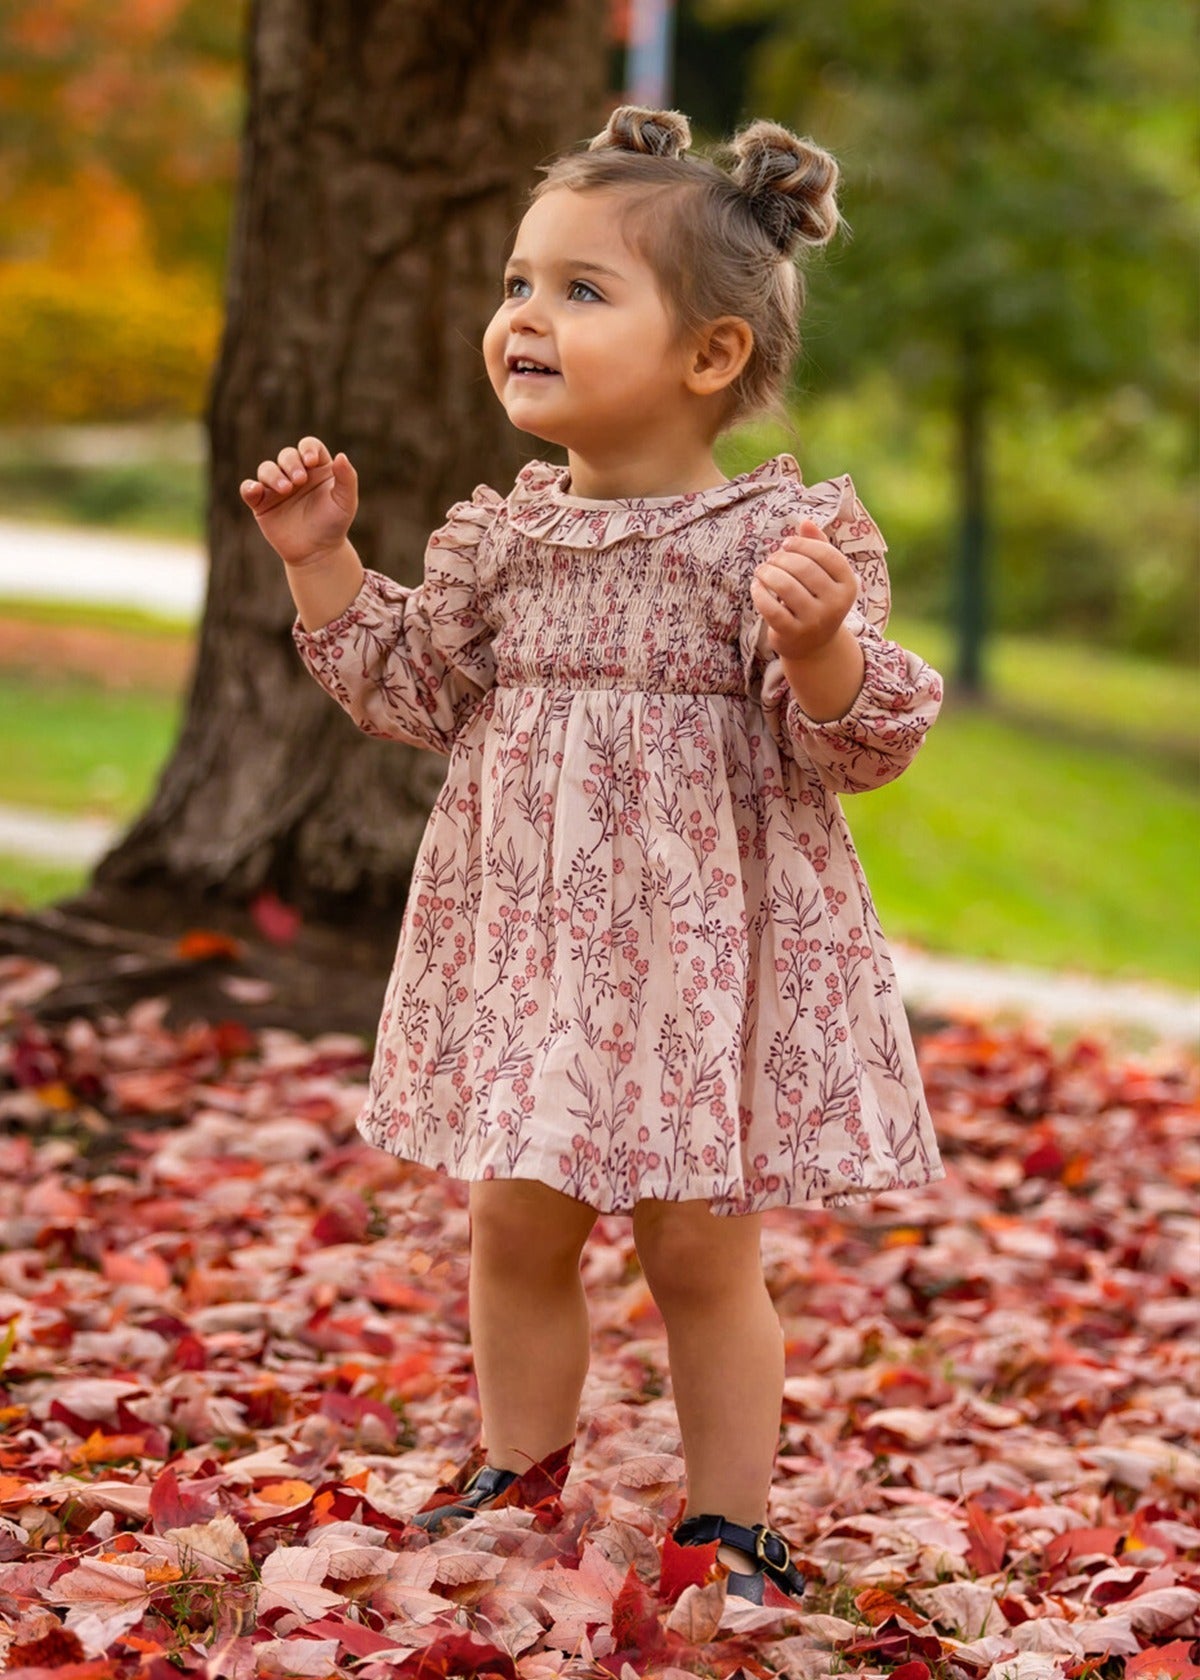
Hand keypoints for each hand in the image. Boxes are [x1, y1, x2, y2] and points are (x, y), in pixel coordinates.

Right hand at [239, 436, 358, 567]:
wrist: (317, 552)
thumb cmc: (334, 524)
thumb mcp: (346, 502)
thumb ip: (347, 478)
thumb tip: (341, 456)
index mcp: (316, 468)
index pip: (309, 446)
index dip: (308, 448)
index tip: (311, 461)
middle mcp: (295, 474)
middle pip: (287, 455)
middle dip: (291, 463)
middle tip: (299, 480)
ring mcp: (276, 487)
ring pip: (267, 469)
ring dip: (273, 475)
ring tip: (285, 489)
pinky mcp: (261, 503)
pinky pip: (248, 489)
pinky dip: (249, 487)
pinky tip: (256, 490)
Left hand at [750, 518, 857, 658]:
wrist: (814, 645)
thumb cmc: (816, 599)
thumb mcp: (824, 575)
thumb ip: (818, 546)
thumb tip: (805, 522)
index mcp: (848, 584)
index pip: (826, 553)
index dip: (802, 544)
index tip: (786, 544)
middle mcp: (836, 604)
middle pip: (803, 567)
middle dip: (781, 558)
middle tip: (770, 560)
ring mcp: (816, 621)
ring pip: (786, 586)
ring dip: (767, 573)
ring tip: (761, 571)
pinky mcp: (793, 633)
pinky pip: (771, 607)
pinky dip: (759, 593)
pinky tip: (756, 587)